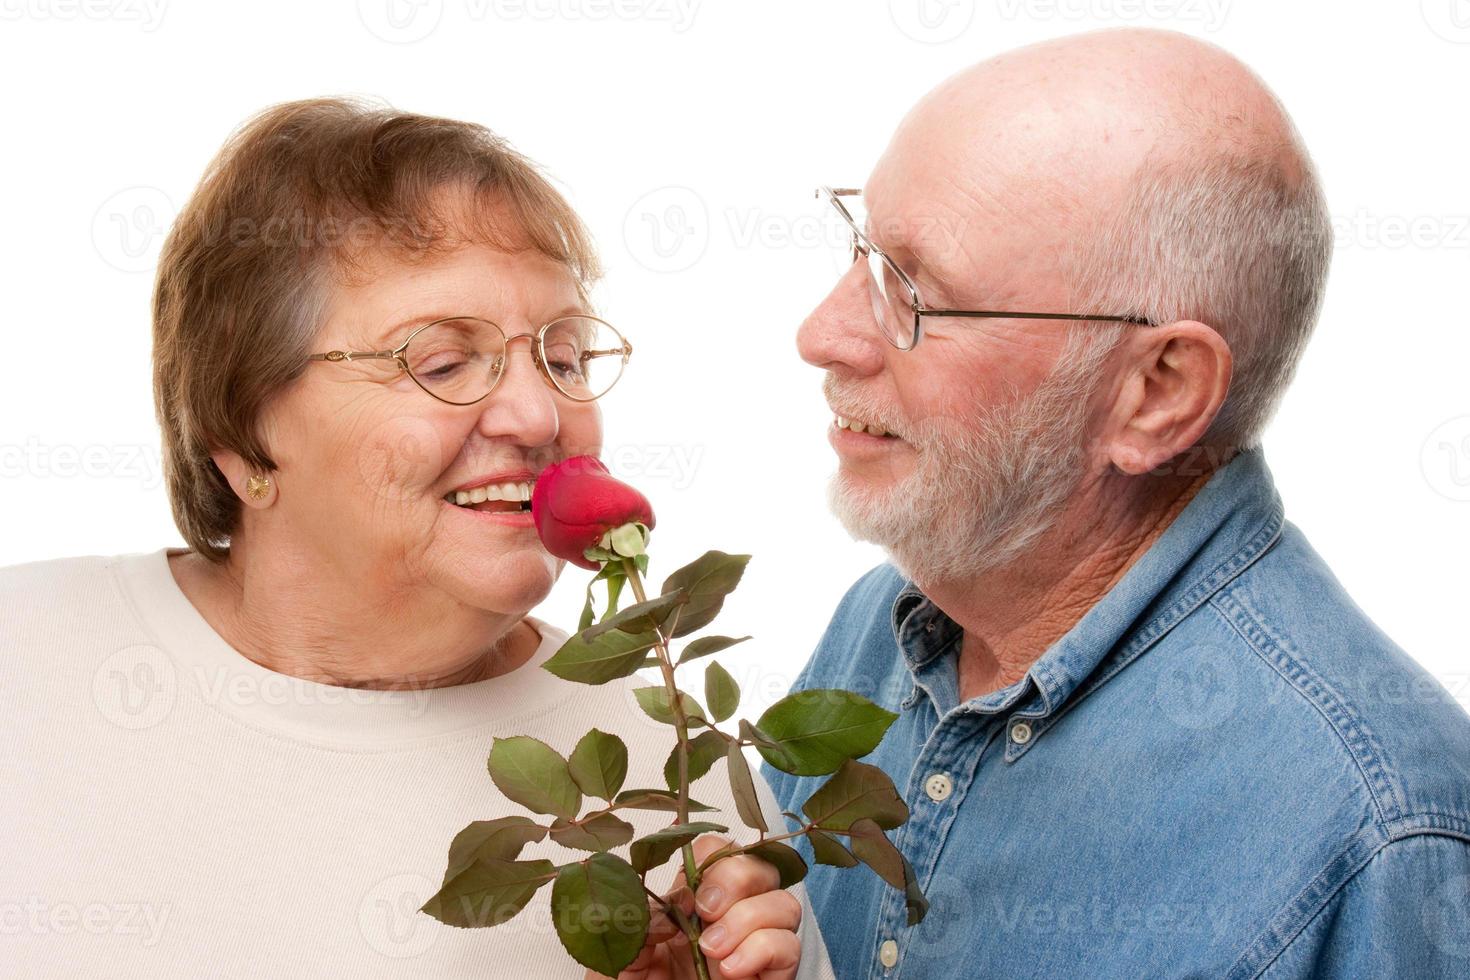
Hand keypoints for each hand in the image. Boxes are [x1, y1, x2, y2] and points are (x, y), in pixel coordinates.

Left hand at [587, 835, 802, 979]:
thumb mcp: (619, 958)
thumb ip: (641, 921)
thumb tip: (679, 901)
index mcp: (690, 906)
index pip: (717, 851)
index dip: (710, 858)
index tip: (689, 892)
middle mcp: (728, 920)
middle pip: (761, 866)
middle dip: (737, 878)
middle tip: (706, 912)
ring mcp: (753, 948)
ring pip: (785, 903)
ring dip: (749, 917)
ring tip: (713, 951)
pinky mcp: (771, 978)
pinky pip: (789, 946)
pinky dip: (763, 948)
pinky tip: (730, 969)